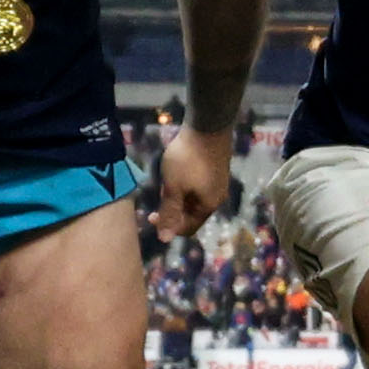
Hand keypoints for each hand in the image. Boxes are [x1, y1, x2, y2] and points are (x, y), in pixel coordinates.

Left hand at [150, 122, 235, 238]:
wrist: (207, 128)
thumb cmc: (187, 160)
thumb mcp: (173, 188)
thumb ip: (169, 213)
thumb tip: (165, 240)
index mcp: (207, 206)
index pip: (187, 228)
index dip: (168, 227)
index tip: (151, 215)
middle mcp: (216, 199)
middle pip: (191, 215)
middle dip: (172, 210)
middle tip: (157, 196)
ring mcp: (218, 185)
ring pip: (194, 201)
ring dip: (178, 198)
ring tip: (166, 183)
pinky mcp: (216, 172)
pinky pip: (199, 189)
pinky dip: (186, 188)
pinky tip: (178, 174)